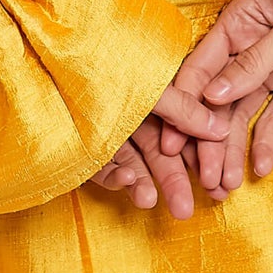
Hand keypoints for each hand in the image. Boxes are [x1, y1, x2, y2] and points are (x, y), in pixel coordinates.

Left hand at [87, 78, 230, 220]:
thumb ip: (183, 109)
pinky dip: (113, 176)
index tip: (213, 181)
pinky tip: (123, 177)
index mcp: (152, 95)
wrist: (50, 62)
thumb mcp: (151, 85)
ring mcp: (107, 132)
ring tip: (149, 200)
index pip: (182, 131)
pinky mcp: (83, 149)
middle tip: (185, 211)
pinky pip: (102, 168)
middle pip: (159, 155)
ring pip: (132, 165)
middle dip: (172, 183)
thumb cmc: (105, 64)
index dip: (198, 157)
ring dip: (141, 184)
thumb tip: (221, 129)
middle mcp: (132, 115)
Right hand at [88, 0, 272, 215]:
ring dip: (233, 150)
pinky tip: (259, 169)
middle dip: (210, 139)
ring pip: (243, 116)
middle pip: (219, 99)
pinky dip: (266, 143)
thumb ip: (254, 61)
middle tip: (204, 178)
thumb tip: (213, 96)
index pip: (203, 66)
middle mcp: (247, 49)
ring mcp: (270, 71)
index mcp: (239, 23)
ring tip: (226, 186)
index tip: (171, 138)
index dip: (186, 102)